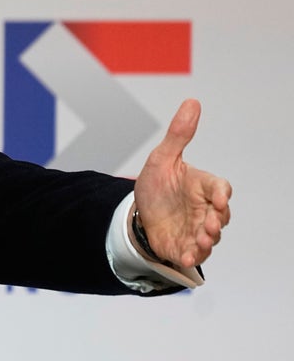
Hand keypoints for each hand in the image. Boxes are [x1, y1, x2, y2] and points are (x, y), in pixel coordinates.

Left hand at [133, 99, 232, 268]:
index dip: (222, 195)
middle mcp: (205, 210)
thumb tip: (192, 102)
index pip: (220, 189)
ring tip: (201, 241)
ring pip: (210, 238)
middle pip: (220, 217)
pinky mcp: (185, 246)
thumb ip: (178, 134)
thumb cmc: (157, 184)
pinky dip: (192, 256)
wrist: (139, 213)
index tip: (219, 200)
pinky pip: (194, 254)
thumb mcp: (162, 158)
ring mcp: (197, 229)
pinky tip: (186, 258)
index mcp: (202, 187)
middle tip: (210, 225)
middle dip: (217, 222)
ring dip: (208, 241)